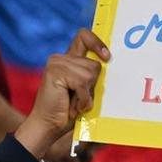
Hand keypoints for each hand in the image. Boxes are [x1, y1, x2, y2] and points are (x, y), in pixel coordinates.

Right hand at [15, 29, 108, 158]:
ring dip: (87, 94)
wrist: (49, 126)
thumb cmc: (70, 110)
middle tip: (79, 97)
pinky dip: (83, 98)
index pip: (84, 36)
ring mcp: (56, 63)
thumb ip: (93, 75)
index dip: (97, 42)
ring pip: (90, 73)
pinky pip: (82, 83)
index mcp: (69, 60)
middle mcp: (61, 58)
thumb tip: (111, 63)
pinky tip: (74, 106)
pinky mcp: (54, 72)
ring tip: (75, 102)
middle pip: (95, 63)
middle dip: (93, 85)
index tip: (107, 57)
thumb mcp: (86, 89)